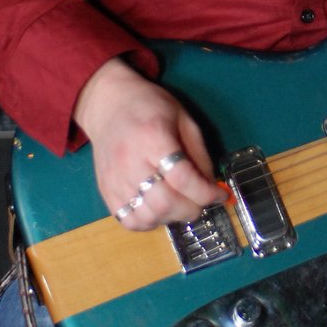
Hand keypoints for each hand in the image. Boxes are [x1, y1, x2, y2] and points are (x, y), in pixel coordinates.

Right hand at [74, 56, 225, 230]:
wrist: (108, 104)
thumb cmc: (150, 107)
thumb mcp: (184, 119)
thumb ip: (198, 154)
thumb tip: (210, 187)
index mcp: (153, 137)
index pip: (182, 178)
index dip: (206, 193)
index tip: (220, 195)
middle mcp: (130, 161)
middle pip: (164, 202)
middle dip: (191, 209)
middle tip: (200, 202)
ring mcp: (114, 179)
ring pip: (147, 216)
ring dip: (171, 218)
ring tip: (179, 204)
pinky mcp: (105, 190)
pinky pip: (128, 220)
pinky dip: (149, 222)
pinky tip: (158, 209)